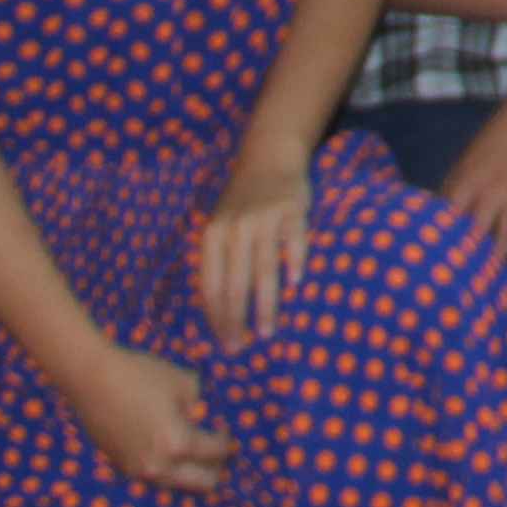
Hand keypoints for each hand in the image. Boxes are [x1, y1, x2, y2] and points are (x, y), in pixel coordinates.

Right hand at [64, 344, 231, 492]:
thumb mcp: (184, 383)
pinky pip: (153, 477)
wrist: (92, 379)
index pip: (215, 453)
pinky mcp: (121, 467)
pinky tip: (170, 457)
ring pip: (176, 485)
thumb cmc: (141, 375)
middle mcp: (159, 465)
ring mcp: (137, 470)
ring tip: (199, 460)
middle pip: (201, 482)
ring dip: (191, 474)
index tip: (228, 435)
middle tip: (221, 456)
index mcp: (178, 443)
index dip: (227, 443)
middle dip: (216, 470)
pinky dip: (167, 470)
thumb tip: (206, 416)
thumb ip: (202, 404)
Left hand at [196, 155, 312, 347]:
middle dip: (236, 320)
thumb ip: (219, 261)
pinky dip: (294, 262)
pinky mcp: (292, 209)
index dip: (216, 317)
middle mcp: (235, 228)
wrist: (268, 158)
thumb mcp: (221, 228)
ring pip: (262, 270)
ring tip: (266, 331)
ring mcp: (264, 218)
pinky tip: (295, 282)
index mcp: (213, 236)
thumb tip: (218, 311)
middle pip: (235, 283)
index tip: (223, 342)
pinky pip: (293, 241)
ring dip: (263, 305)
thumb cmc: (243, 202)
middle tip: (239, 348)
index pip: (211, 285)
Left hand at [439, 96, 506, 266]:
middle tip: (456, 278)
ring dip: (493, 263)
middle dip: (463, 261)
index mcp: (468, 180)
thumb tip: (435, 217)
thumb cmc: (498, 135)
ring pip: (503, 245)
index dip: (437, 243)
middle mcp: (492, 193)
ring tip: (484, 274)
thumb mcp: (467, 158)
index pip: (446, 221)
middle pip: (473, 240)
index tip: (430, 261)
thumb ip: (453, 187)